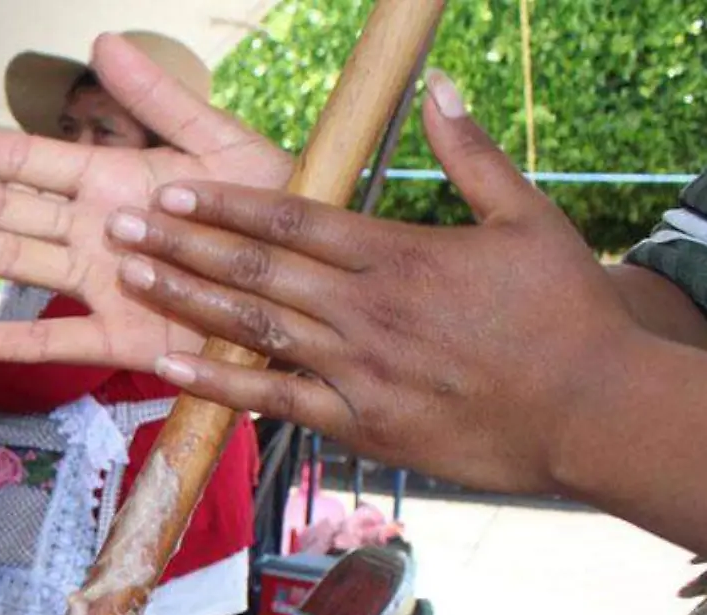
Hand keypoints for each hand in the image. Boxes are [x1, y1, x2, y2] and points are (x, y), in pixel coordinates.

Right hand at [0, 32, 291, 367]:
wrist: (313, 286)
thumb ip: (162, 103)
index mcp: (115, 179)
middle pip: (0, 207)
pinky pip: (48, 341)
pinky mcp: (120, 337)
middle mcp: (95, 230)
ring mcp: (101, 284)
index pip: (26, 161)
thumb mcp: (224, 146)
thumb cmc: (275, 213)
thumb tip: (105, 43)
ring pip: (11, 260)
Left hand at [104, 72, 641, 497]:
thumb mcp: (528, 219)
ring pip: (254, 328)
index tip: (173, 190)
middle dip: (183, 244)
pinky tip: (172, 367)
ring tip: (132, 276)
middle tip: (122, 226)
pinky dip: (221, 384)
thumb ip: (472, 154)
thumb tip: (439, 87)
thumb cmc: (566, 315)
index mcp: (401, 255)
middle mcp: (368, 309)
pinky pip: (276, 401)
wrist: (594, 410)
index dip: (225, 204)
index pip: (294, 220)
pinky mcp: (360, 424)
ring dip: (187, 300)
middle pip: (258, 268)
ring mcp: (359, 369)